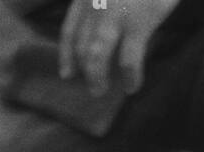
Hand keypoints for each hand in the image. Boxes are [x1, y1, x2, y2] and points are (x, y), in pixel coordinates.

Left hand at [58, 0, 179, 96]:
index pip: (70, 30)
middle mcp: (95, 5)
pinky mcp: (137, 24)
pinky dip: (130, 77)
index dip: (66, 55)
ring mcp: (114, 15)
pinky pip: (128, 61)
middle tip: (94, 88)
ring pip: (96, 57)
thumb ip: (104, 0)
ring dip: (98, 78)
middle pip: (82, 47)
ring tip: (102, 90)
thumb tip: (105, 21)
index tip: (66, 73)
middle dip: (85, 71)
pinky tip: (132, 87)